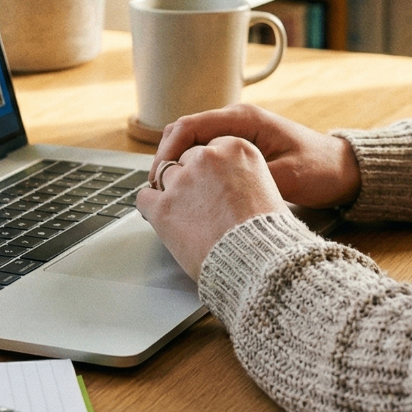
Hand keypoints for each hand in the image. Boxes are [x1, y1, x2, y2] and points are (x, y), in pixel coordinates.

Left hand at [137, 136, 288, 278]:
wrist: (258, 263)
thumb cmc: (267, 235)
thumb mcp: (266, 188)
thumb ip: (241, 176)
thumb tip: (225, 182)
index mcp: (236, 149)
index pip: (209, 148)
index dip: (209, 168)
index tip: (210, 182)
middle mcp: (208, 158)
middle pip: (186, 159)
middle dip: (190, 178)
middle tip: (197, 201)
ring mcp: (183, 181)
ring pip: (164, 176)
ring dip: (171, 193)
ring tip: (183, 214)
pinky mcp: (163, 207)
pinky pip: (144, 198)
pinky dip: (151, 208)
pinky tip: (163, 219)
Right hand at [151, 103, 361, 208]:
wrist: (344, 170)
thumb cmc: (321, 169)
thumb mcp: (287, 177)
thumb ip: (250, 179)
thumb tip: (215, 189)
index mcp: (244, 119)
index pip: (190, 125)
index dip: (168, 150)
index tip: (158, 176)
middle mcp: (237, 122)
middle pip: (184, 133)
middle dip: (166, 159)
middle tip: (156, 189)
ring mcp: (237, 135)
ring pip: (193, 145)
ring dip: (177, 166)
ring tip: (168, 194)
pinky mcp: (240, 149)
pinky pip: (206, 155)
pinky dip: (192, 170)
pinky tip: (189, 192)